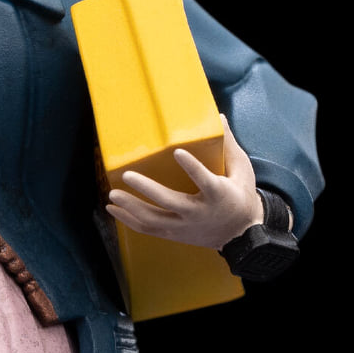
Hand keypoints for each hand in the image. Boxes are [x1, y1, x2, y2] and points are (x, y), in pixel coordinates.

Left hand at [105, 118, 264, 249]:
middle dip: (146, 189)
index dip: (192, 168)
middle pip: (169, 202)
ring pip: (153, 220)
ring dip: (130, 207)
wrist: (241, 234)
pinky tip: (114, 210)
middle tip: (127, 176)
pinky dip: (128, 220)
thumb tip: (218, 118)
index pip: (204, 180)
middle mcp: (198, 213)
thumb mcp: (242, 172)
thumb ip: (229, 146)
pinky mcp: (174, 234)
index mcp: (218, 194)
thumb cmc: (240, 197)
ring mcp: (184, 226)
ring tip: (112, 195)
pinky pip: (148, 229)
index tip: (179, 153)